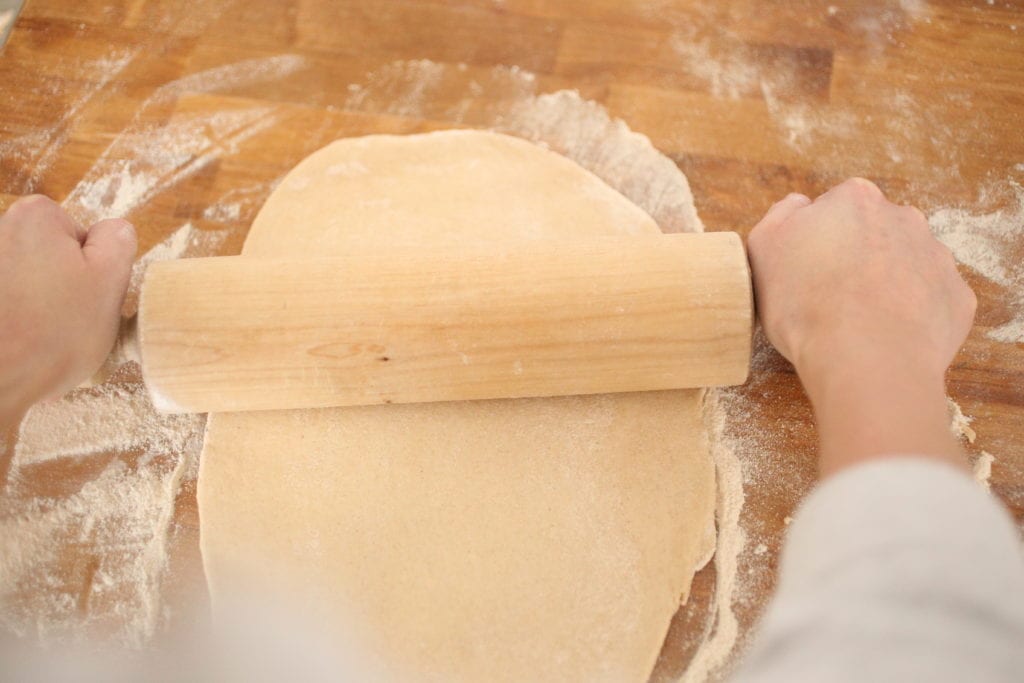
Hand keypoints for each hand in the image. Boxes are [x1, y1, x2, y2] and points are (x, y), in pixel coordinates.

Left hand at [0, 196, 135, 426]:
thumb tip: (113, 230)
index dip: (91, 266)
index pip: (80, 234)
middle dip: (63, 286)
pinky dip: (18, 324)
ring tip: (45, 338)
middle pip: (49, 256)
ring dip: (40, 308)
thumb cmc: (57, 331)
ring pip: (28, 284)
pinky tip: (22, 346)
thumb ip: (117, 243)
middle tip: (71, 320)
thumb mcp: (110, 281)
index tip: (87, 295)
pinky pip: (11, 306)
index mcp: (34, 219)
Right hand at [747, 179, 976, 475]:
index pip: (834, 209)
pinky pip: (931, 300)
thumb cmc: (806, 303)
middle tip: (831, 297)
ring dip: (887, 284)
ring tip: (860, 322)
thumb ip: (780, 216)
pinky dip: (913, 315)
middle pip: (875, 233)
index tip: (807, 270)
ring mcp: (937, 257)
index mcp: (855, 200)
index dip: (817, 240)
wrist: (865, 358)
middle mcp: (904, 218)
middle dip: (857, 257)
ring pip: (906, 265)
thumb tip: (799, 205)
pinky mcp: (957, 297)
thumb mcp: (763, 249)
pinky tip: (888, 335)